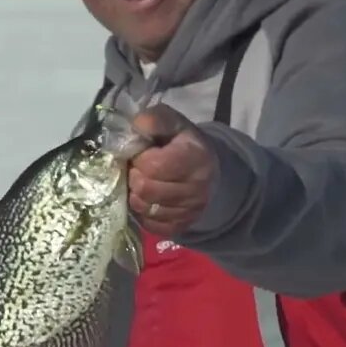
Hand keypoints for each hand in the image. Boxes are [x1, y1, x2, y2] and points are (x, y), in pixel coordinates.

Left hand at [126, 103, 216, 235]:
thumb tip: (137, 124)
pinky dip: (142, 213)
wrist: (211, 173)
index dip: (138, 158)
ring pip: (145, 209)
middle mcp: (197, 188)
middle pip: (146, 189)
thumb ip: (156, 120)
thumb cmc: (186, 145)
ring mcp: (190, 211)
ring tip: (141, 182)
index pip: (153, 165)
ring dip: (135, 194)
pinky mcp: (181, 227)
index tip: (140, 153)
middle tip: (137, 169)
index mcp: (196, 157)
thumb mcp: (175, 124)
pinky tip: (147, 199)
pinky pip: (150, 225)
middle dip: (134, 176)